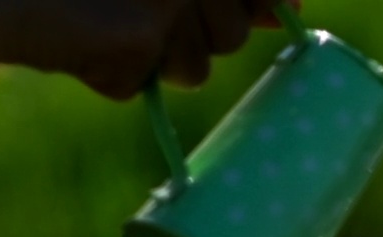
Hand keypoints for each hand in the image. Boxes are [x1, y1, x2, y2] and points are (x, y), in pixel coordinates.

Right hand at [0, 0, 299, 98]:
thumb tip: (289, 11)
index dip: (269, 5)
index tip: (281, 13)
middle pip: (235, 34)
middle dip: (205, 39)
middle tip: (154, 18)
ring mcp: (166, 3)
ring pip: (200, 66)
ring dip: (165, 62)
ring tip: (116, 30)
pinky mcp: (144, 37)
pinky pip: (159, 82)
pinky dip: (125, 76)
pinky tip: (93, 47)